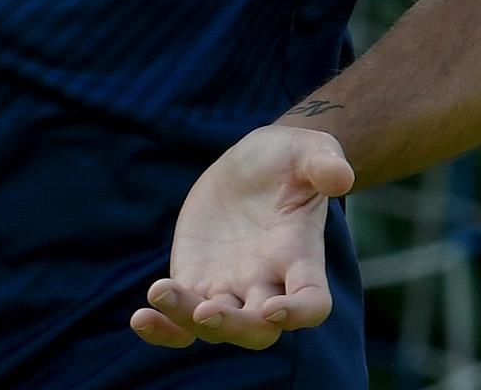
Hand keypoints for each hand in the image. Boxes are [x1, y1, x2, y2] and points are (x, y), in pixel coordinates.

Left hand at [133, 124, 354, 349]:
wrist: (254, 165)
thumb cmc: (290, 160)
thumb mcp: (309, 150)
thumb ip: (325, 162)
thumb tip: (340, 176)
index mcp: (300, 258)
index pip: (311, 301)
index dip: (298, 313)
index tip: (274, 309)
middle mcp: (266, 284)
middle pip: (257, 330)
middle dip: (234, 327)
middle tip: (206, 313)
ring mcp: (229, 287)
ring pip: (213, 326)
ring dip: (187, 318)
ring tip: (159, 293)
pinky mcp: (195, 279)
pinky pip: (180, 317)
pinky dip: (163, 326)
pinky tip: (141, 319)